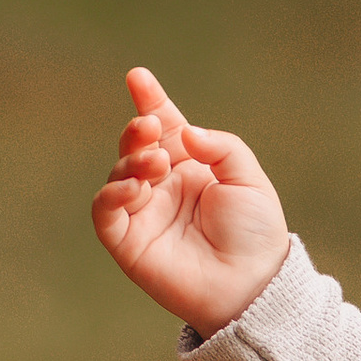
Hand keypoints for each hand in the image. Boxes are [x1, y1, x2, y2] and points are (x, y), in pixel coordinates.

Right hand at [91, 65, 290, 330]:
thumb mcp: (248, 178)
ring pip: (118, 175)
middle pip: (136, 146)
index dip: (150, 100)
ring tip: (156, 163)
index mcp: (191, 167)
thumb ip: (219, 147)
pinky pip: (105, 213)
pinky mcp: (128, 243)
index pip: (165, 127)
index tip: (138, 76)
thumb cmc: (255, 233)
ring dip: (131, 160)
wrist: (253, 284)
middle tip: (150, 126)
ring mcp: (144, 213)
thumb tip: (182, 133)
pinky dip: (113, 194)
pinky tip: (135, 186)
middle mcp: (163, 186)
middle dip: (138, 129)